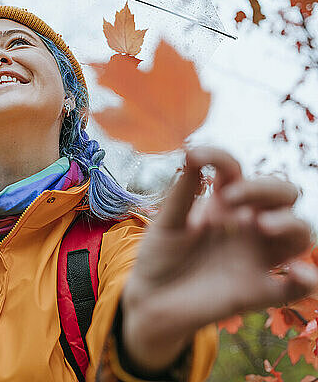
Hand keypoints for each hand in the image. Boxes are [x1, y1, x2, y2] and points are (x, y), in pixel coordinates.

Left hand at [121, 147, 317, 372]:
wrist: (150, 300)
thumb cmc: (159, 257)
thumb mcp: (165, 224)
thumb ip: (182, 193)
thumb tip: (191, 151)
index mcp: (223, 205)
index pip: (237, 172)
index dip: (221, 159)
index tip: (195, 156)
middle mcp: (247, 226)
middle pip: (281, 195)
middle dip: (264, 188)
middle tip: (231, 198)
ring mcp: (256, 257)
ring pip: (299, 233)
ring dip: (289, 224)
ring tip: (260, 225)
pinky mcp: (257, 291)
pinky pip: (295, 288)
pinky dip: (306, 279)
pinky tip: (297, 272)